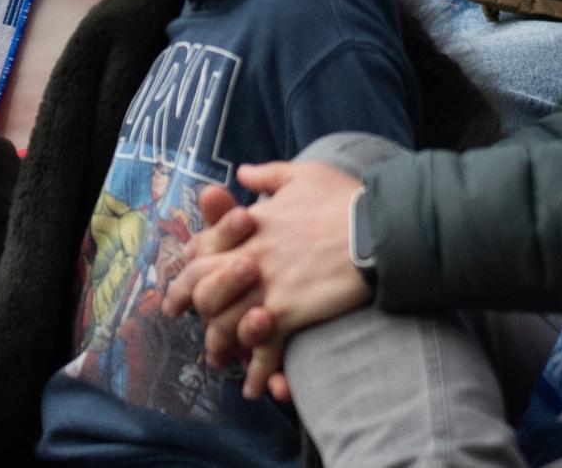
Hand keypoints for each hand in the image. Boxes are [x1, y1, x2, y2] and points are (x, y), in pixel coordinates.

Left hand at [161, 162, 373, 399]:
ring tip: (218, 359)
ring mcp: (265, 287)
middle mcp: (248, 258)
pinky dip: (258, 373)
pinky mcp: (289, 312)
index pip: (201, 250)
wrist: (381, 228)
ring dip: (218, 345)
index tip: (183, 277)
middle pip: (202, 288)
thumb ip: (267, 175)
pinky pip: (264, 349)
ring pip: (224, 323)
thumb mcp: (300, 175)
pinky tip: (257, 389)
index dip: (187, 267)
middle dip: (188, 306)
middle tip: (180, 319)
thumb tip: (244, 172)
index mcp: (247, 228)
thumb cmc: (344, 199)